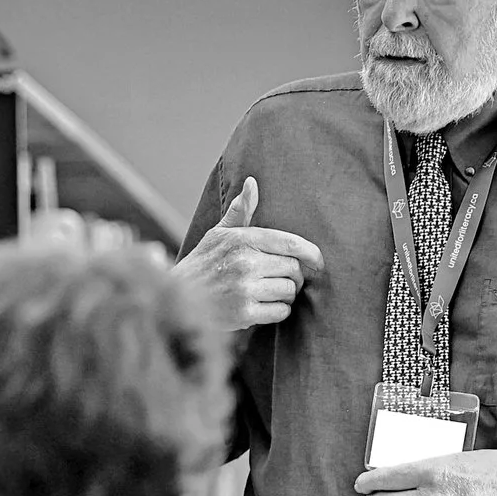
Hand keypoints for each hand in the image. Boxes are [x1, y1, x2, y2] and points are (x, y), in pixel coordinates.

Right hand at [175, 177, 324, 330]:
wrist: (178, 297)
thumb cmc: (204, 262)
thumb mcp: (219, 233)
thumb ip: (241, 210)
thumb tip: (252, 182)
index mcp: (241, 239)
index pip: (291, 243)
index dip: (312, 253)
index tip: (319, 262)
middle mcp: (245, 262)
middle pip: (294, 269)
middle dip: (295, 276)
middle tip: (284, 279)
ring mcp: (244, 288)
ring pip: (289, 291)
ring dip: (286, 294)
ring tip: (270, 292)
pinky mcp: (244, 313)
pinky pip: (280, 311)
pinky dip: (278, 311)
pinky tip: (264, 307)